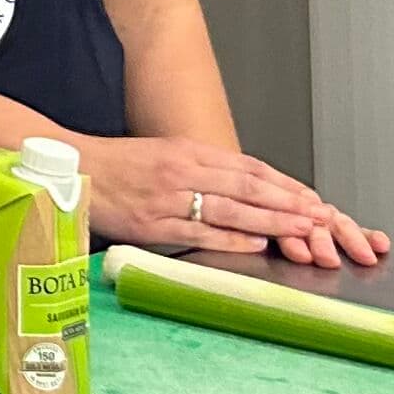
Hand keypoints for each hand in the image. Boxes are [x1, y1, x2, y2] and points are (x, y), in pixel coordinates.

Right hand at [74, 132, 388, 267]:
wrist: (72, 169)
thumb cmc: (115, 166)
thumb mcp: (162, 155)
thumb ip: (199, 170)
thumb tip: (239, 188)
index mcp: (188, 151)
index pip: (249, 167)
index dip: (284, 183)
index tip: (311, 197)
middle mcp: (184, 170)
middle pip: (248, 186)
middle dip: (289, 201)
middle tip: (321, 214)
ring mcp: (170, 197)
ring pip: (232, 208)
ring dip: (272, 219)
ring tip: (302, 229)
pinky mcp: (154, 222)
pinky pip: (201, 230)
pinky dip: (233, 236)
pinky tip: (257, 242)